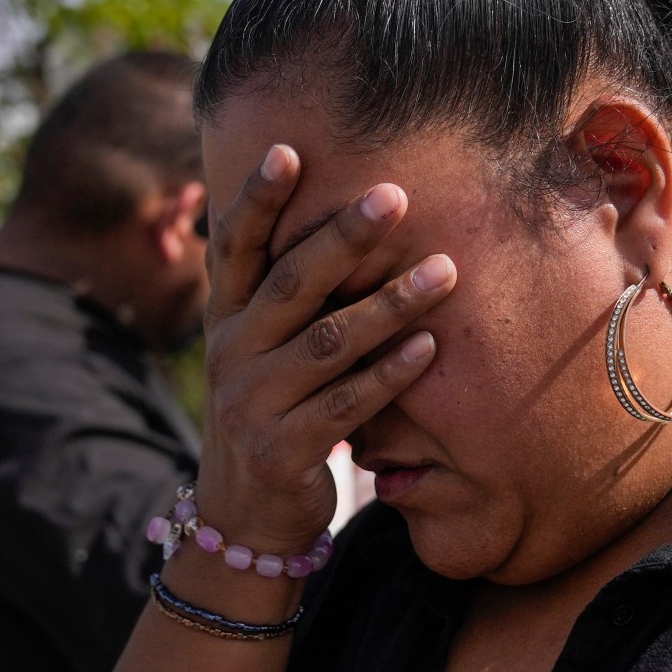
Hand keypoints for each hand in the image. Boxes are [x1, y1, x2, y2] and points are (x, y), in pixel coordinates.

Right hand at [187, 144, 454, 575]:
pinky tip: (430, 347)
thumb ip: (284, 297)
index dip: (256, 199)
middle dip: (343, 237)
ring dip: (391, 304)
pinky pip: (347, 404)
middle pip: (290, 284)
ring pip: (329, 343)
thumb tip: (327, 215)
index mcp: (226, 320)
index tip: (288, 150)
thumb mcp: (260, 352)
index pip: (234, 248)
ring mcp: (252, 404)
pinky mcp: (282, 450)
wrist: (244, 521)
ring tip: (446, 271)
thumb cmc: (271, 414)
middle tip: (395, 196)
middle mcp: (232, 354)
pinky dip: (391, 374)